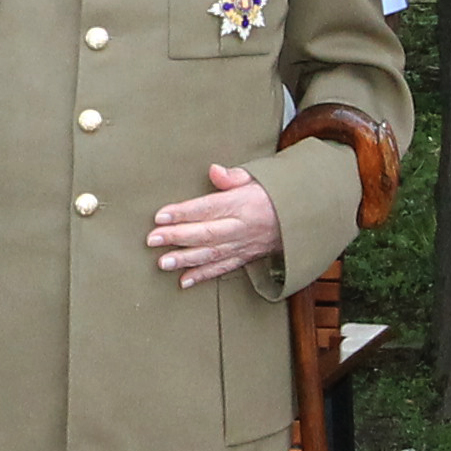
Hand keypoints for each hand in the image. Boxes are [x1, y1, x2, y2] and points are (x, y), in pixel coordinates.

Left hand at [149, 164, 281, 289]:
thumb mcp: (257, 178)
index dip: (183, 212)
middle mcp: (241, 227)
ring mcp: (243, 245)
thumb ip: (233, 176)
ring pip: (211, 254)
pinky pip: (222, 269)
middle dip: (177, 237)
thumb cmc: (271, 195)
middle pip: (206, 233)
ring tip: (162, 262)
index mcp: (242, 204)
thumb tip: (214, 170)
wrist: (299, 219)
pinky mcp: (244, 258)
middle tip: (152, 239)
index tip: (160, 215)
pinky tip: (183, 280)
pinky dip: (203, 276)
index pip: (208, 208)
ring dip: (186, 260)